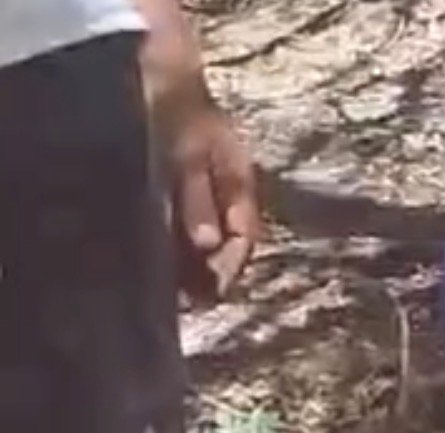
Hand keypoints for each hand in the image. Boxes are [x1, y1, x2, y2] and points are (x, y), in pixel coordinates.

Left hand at [132, 0, 259, 301]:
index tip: (214, 294)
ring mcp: (216, 194)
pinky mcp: (194, 196)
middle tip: (197, 303)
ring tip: (183, 293)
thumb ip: (200, 202)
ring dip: (201, 266)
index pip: (246, 236)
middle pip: (232, 244)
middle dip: (216, 274)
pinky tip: (171, 264)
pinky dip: (187, 250)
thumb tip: (213, 245)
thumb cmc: (178, 113)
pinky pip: (198, 230)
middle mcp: (233, 191)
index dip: (232, 268)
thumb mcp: (189, 157)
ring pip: (216, 241)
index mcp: (241, 182)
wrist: (159, 77)